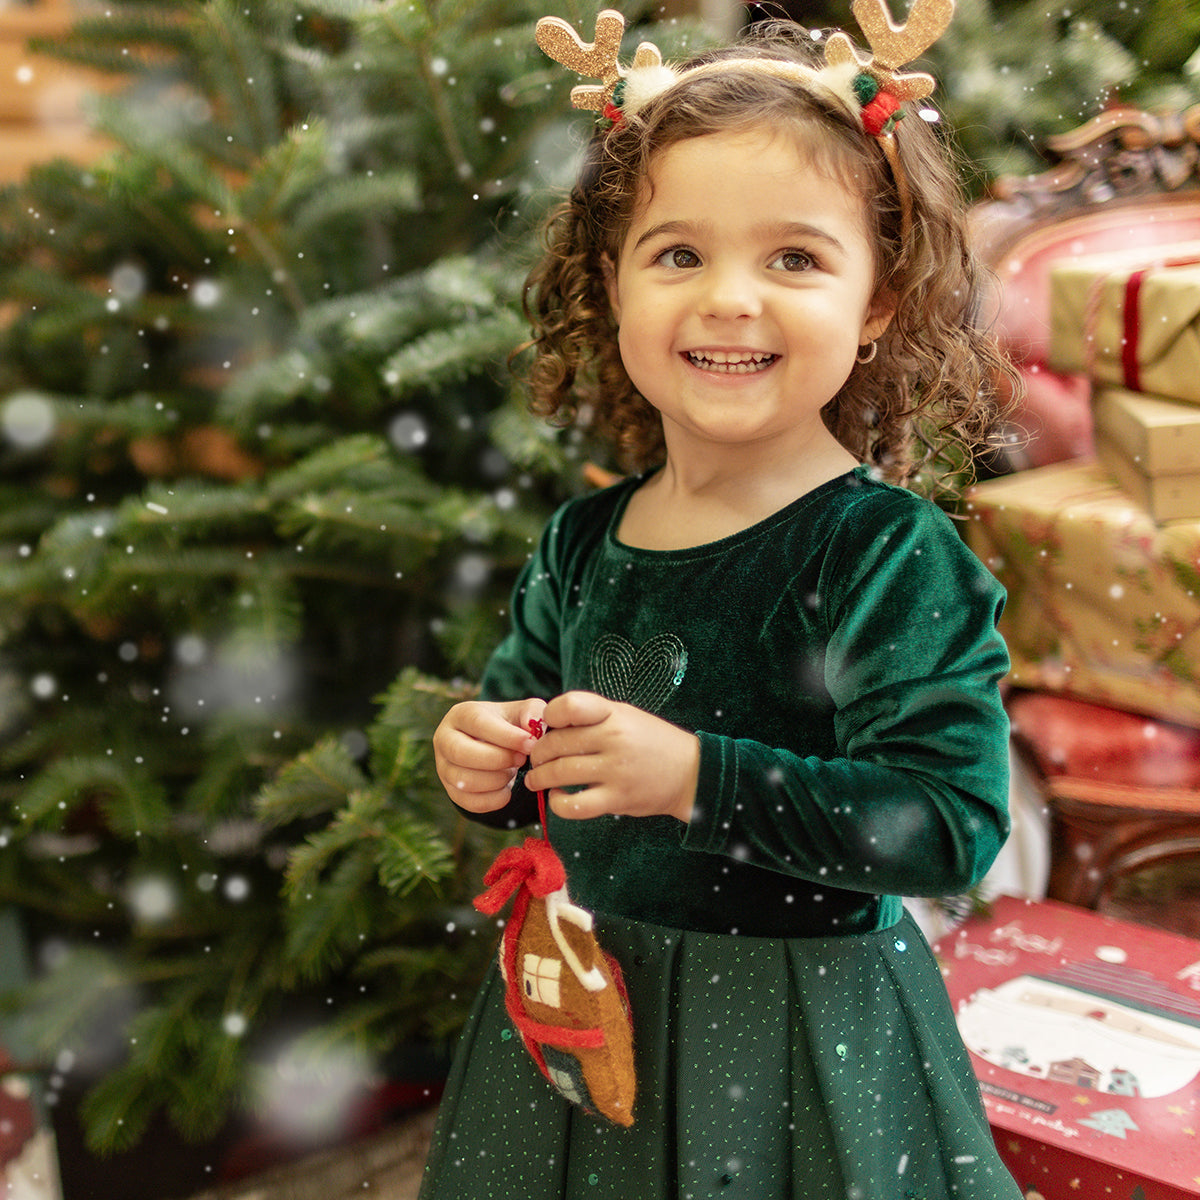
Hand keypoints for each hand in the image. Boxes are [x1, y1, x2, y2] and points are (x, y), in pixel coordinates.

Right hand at [433, 697, 546, 811]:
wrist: (495, 746)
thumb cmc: (509, 725)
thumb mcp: (522, 712)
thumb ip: (532, 713)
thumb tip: (531, 730)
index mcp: (461, 714)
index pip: (478, 723)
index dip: (506, 736)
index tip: (530, 744)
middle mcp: (445, 739)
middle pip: (461, 753)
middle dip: (498, 760)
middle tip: (521, 759)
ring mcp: (443, 767)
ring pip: (464, 781)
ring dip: (497, 780)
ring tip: (512, 771)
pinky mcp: (451, 791)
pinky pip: (470, 803)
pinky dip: (494, 800)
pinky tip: (507, 790)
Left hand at [523, 691, 698, 822]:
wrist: (691, 772)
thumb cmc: (651, 742)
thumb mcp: (626, 716)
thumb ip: (591, 717)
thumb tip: (547, 725)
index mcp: (614, 714)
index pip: (570, 705)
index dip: (550, 717)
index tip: (548, 727)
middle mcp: (614, 739)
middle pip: (556, 743)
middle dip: (538, 753)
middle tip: (535, 759)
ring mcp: (616, 770)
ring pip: (560, 773)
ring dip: (539, 778)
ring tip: (536, 780)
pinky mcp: (617, 799)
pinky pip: (574, 805)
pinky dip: (557, 803)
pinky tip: (558, 797)